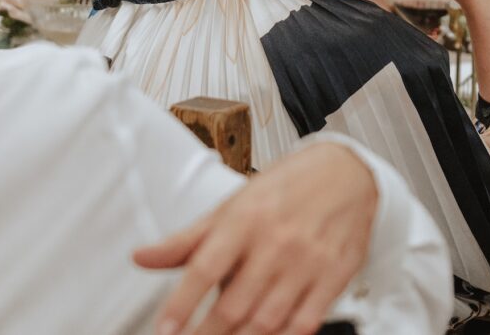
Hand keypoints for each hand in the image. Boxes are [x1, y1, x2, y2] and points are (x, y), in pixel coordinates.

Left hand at [134, 142, 377, 334]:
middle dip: (206, 334)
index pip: (204, 267)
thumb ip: (187, 239)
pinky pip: (305, 322)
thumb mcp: (233, 205)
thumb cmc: (287, 188)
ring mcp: (308, 260)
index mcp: (245, 218)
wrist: (347, 171)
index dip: (181, 304)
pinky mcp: (335, 275)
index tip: (165, 329)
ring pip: (267, 320)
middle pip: (234, 304)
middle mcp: (276, 240)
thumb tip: (142, 258)